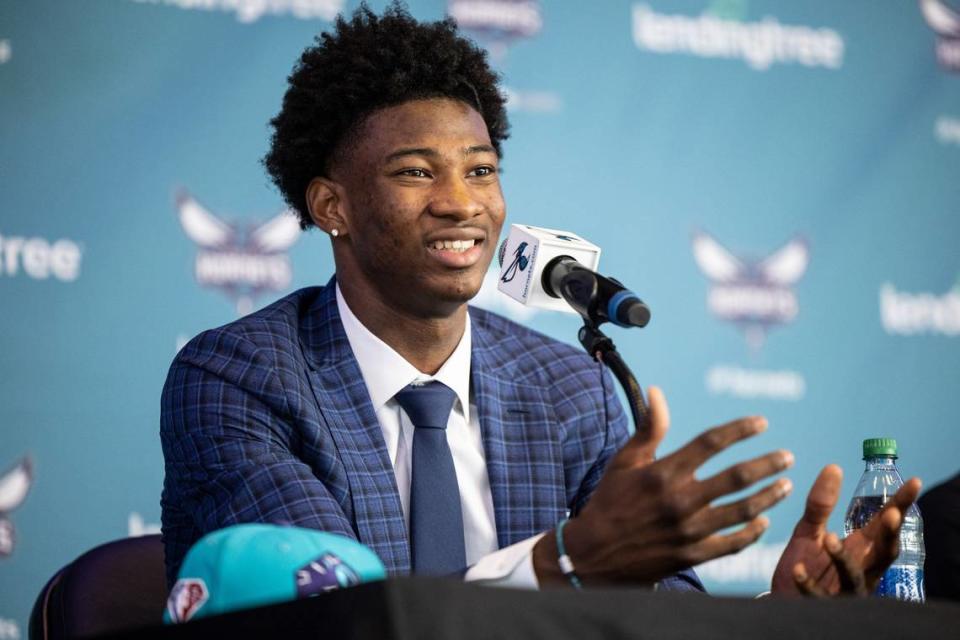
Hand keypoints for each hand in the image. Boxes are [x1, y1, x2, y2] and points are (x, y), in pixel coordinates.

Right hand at [533, 386, 793, 585]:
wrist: (593, 554)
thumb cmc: (609, 500)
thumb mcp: (624, 461)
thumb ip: (649, 428)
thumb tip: (657, 391)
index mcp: (662, 473)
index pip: (710, 443)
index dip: (740, 430)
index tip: (761, 423)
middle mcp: (679, 501)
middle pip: (736, 477)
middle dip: (767, 464)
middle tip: (787, 457)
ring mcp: (688, 531)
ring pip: (742, 511)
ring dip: (769, 496)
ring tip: (786, 485)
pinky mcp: (692, 556)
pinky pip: (733, 544)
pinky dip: (753, 532)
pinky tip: (764, 520)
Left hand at [771, 464, 921, 595]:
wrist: (783, 600)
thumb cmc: (805, 564)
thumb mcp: (809, 531)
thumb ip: (821, 504)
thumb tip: (834, 467)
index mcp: (860, 548)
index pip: (885, 525)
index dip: (900, 505)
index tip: (915, 482)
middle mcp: (860, 569)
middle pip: (884, 554)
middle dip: (890, 536)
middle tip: (892, 514)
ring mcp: (844, 590)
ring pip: (854, 577)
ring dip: (843, 558)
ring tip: (829, 538)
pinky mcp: (823, 606)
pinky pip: (819, 596)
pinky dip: (808, 583)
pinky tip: (797, 571)